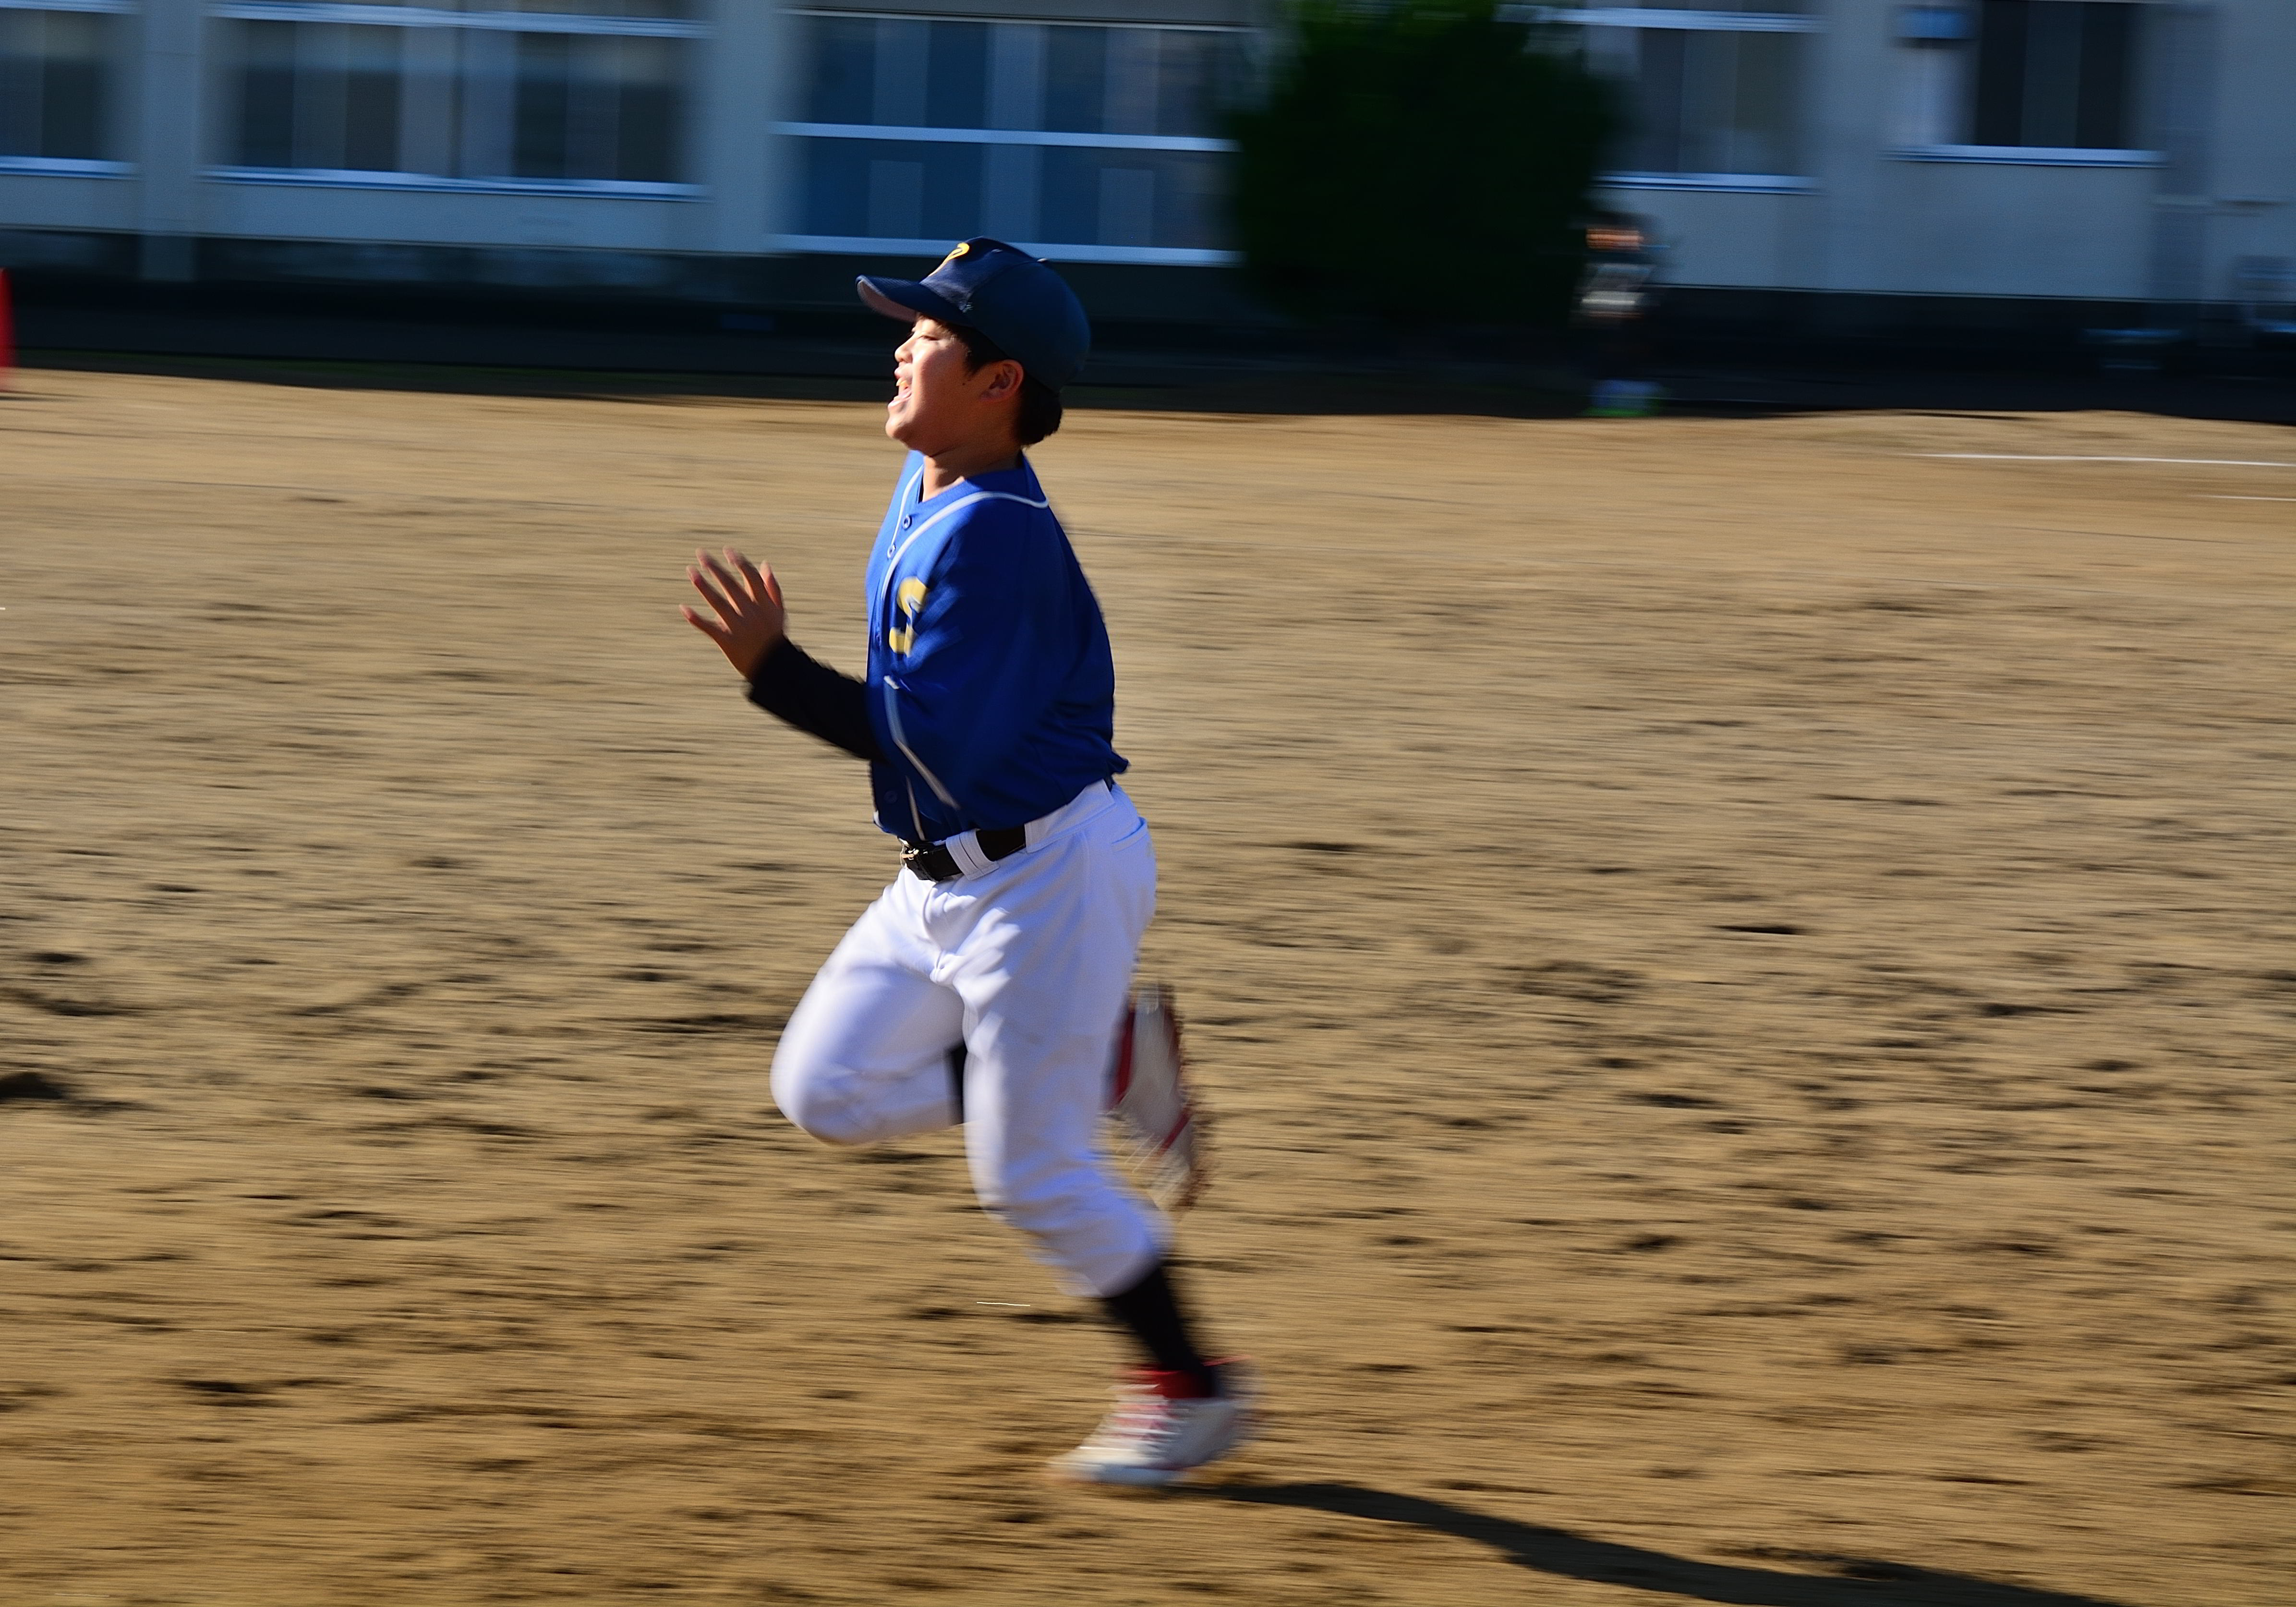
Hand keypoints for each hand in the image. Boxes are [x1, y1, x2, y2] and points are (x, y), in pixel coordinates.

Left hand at [681, 547, 786, 678]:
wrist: (773, 667)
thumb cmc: (774, 637)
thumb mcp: (779, 612)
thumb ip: (772, 588)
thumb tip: (765, 564)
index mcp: (764, 605)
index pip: (751, 578)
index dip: (740, 563)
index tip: (728, 551)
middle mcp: (751, 613)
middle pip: (731, 586)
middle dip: (716, 569)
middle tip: (701, 555)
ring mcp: (739, 627)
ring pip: (719, 603)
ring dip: (704, 587)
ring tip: (691, 573)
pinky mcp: (728, 641)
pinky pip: (710, 628)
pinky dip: (697, 619)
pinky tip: (684, 608)